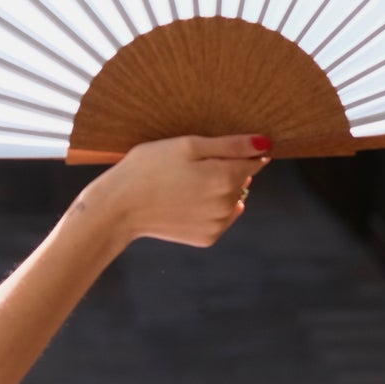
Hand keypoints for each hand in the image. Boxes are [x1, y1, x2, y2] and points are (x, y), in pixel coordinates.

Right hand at [96, 133, 270, 248]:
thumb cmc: (149, 168)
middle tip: (191, 166)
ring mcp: (218, 224)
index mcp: (226, 177)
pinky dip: (209, 210)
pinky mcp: (207, 239)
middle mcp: (228, 204)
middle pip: (243, 180)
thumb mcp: (188, 145)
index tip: (218, 150)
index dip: (241, 151)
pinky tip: (185, 202)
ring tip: (186, 185)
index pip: (254, 159)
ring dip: (218, 191)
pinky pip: (219, 219)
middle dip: (225, 170)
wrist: (119, 207)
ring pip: (232, 200)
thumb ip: (231, 145)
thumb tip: (264, 144)